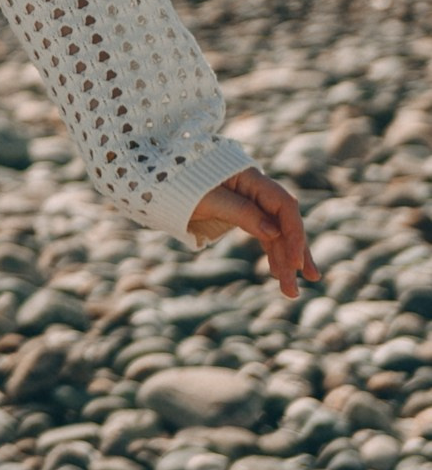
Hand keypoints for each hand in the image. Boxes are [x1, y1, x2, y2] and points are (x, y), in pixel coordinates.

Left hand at [186, 165, 317, 298]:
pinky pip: (265, 235)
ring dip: (286, 260)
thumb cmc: (182, 185)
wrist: (161, 181)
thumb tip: (273, 232)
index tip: (295, 261)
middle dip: (295, 252)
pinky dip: (273, 253)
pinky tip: (278, 272)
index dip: (294, 233)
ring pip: (277, 233)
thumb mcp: (208, 199)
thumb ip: (241, 212)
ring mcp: (253, 203)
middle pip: (284, 222)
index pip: (284, 206)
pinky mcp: (246, 215)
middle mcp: (257, 190)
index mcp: (251, 178)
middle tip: (307, 280)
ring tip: (292, 290)